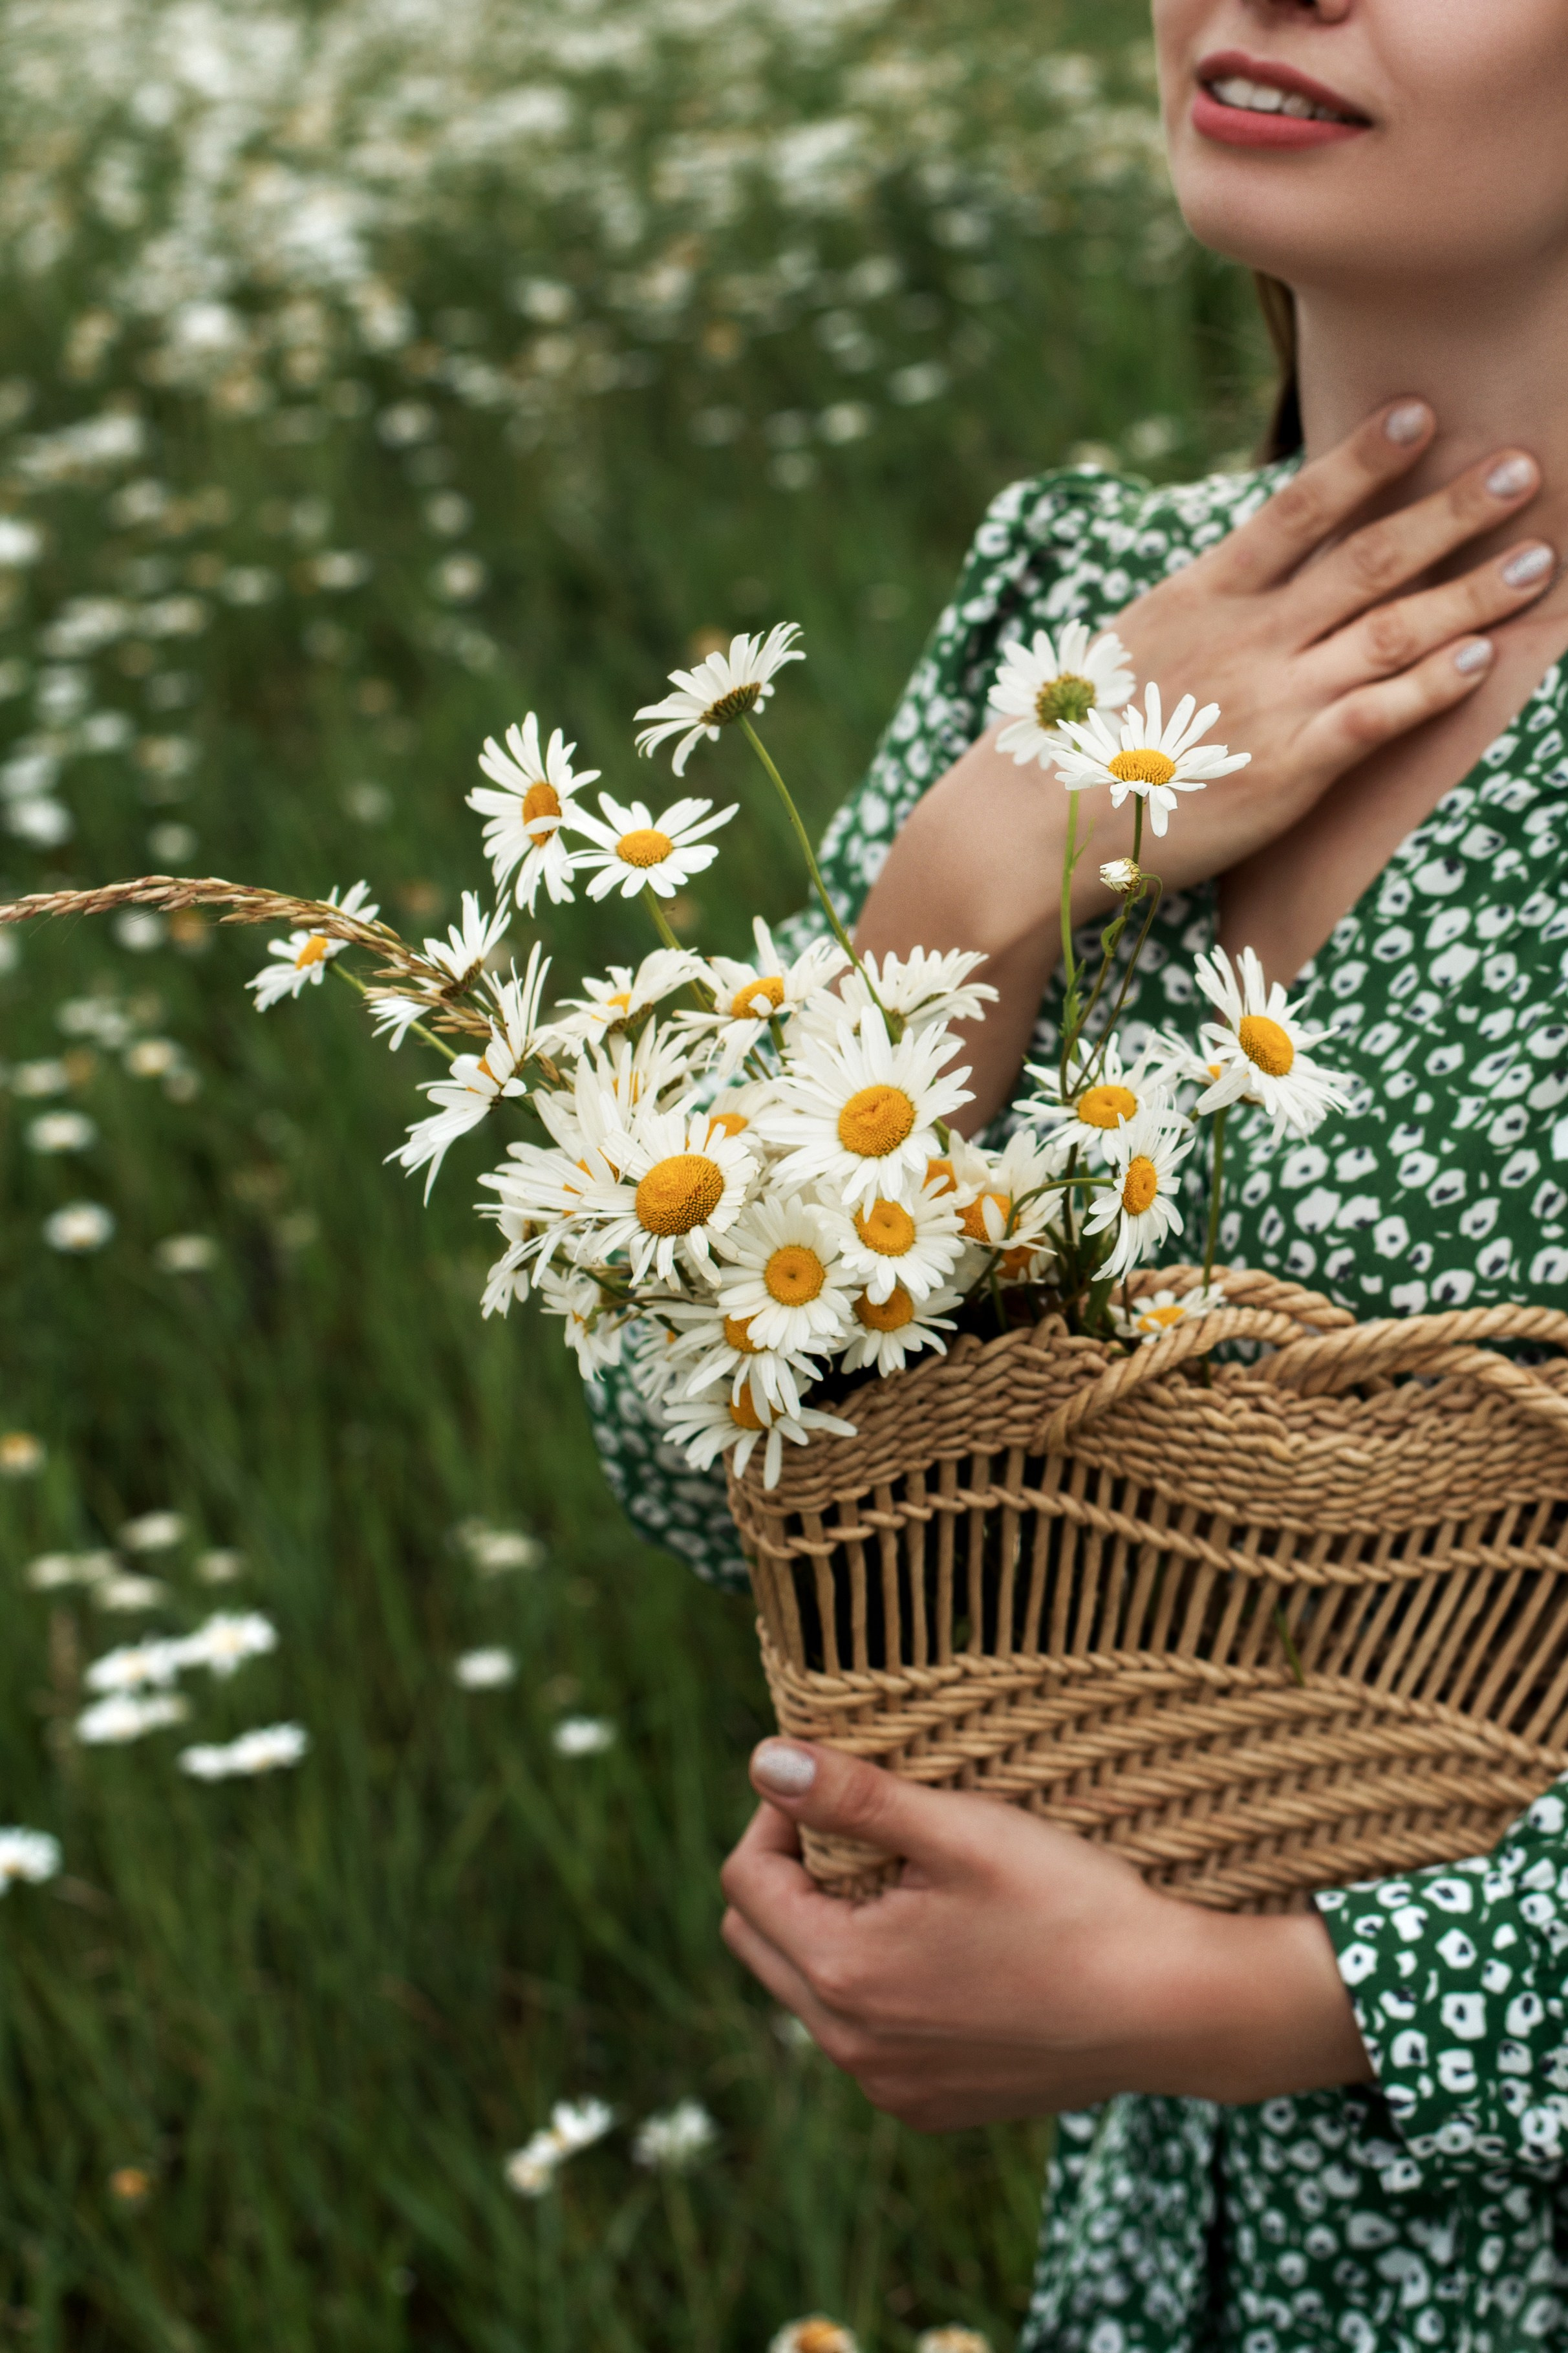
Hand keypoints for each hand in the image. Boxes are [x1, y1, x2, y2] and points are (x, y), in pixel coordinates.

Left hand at [720, 1740, 1371, 2131]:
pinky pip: (864, 2036)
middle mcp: (852, 2050)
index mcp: (843, 1976)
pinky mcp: (933, 2106)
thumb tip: (762, 1760)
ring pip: (809, 1990)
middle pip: (760, 1940)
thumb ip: (852, 1796)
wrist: (1175, 2009)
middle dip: (792, 1874)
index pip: (745, 1883)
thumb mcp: (960, 1831)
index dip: (779, 1817)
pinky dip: (877, 1983)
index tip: (839, 1784)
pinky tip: (944, 1946)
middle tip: (865, 1830)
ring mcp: (893, 2088)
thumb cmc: (1072, 1906)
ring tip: (910, 1882)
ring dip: (833, 1927)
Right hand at [856, 399, 1555, 1121]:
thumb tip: (1232, 591)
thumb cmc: (1076, 747)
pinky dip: (1434, 684)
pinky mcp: (1289, 767)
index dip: (1363, 458)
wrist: (1036, 824)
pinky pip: (1379, 714)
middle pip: (1368, 558)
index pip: (1295, 509)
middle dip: (1452, 509)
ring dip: (1471, 589)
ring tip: (1537, 555)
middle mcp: (1245, 637)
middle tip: (1524, 466)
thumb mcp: (1129, 652)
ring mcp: (1272, 698)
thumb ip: (1194, 618)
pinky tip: (1484, 656)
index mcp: (1199, 597)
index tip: (1421, 413)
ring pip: (1393, 629)